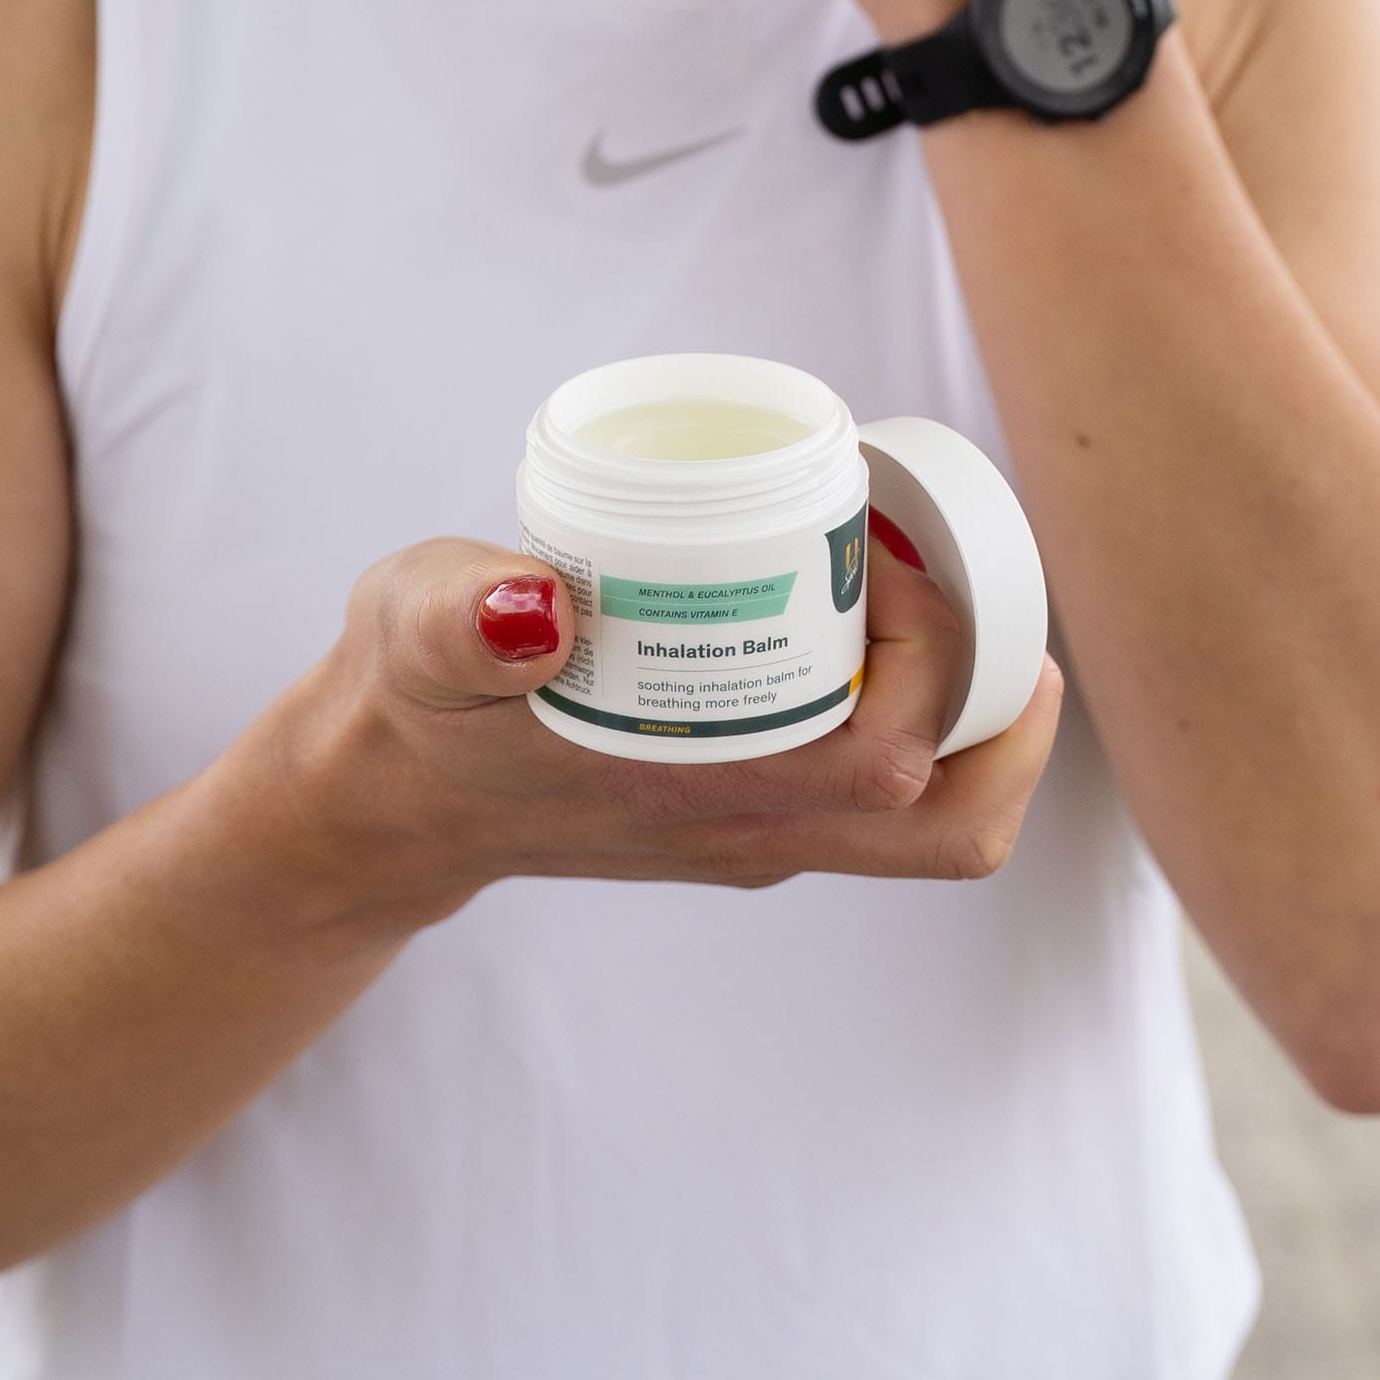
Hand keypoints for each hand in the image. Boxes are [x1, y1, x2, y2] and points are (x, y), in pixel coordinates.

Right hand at [278, 541, 1064, 925]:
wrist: (380, 803)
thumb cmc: (411, 706)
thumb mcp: (412, 637)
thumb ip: (459, 619)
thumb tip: (535, 605)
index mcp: (697, 799)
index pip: (893, 764)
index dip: (930, 652)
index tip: (879, 545)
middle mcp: (752, 835)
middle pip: (956, 823)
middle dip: (1000, 697)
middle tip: (948, 567)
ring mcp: (758, 834)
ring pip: (937, 816)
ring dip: (970, 703)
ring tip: (923, 578)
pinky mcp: (749, 815)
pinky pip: (885, 786)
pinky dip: (916, 704)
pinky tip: (860, 603)